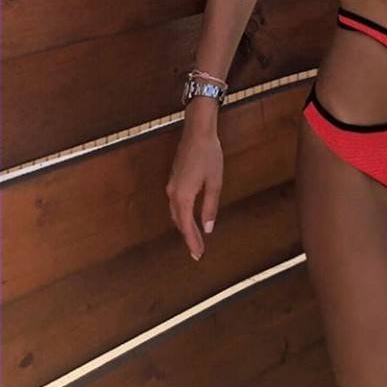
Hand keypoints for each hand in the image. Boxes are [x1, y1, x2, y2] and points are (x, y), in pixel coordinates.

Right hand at [166, 121, 223, 260]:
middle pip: (179, 221)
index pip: (187, 226)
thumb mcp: (214, 182)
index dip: (192, 241)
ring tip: (194, 238)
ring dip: (184, 226)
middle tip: (197, 251)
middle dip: (188, 237)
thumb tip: (208, 228)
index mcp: (183, 196)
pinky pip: (175, 203)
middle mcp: (173, 193)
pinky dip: (182, 214)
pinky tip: (189, 216)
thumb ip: (210, 206)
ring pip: (175, 213)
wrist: (197, 132)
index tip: (198, 255)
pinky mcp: (174, 179)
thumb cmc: (209, 155)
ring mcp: (171, 185)